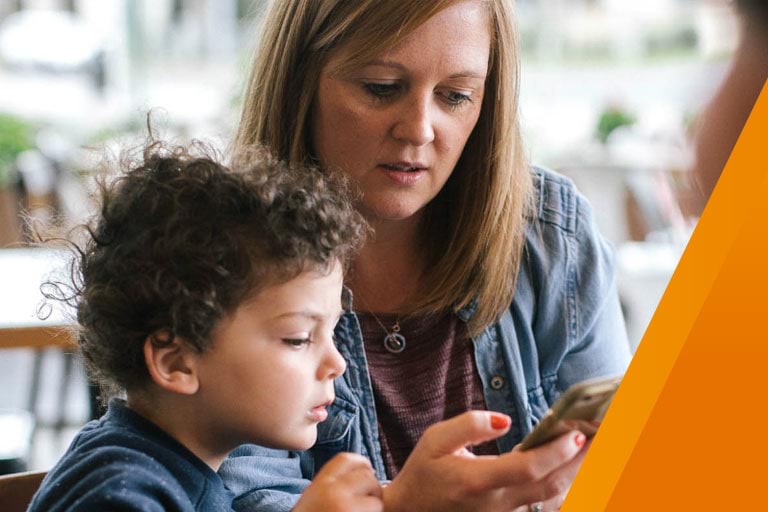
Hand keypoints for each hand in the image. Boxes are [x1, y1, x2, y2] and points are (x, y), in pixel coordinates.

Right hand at [294, 452, 382, 511]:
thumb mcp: (312, 499)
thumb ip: (332, 486)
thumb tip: (365, 472)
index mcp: (320, 484)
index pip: (346, 460)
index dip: (361, 464)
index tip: (367, 472)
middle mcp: (332, 492)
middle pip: (367, 477)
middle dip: (373, 489)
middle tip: (370, 502)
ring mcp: (345, 508)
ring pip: (377, 501)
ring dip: (374, 509)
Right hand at [382, 411, 587, 511]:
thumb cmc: (425, 473)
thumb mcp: (435, 440)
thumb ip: (469, 425)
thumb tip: (503, 419)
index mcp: (476, 481)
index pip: (525, 469)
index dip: (553, 453)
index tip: (575, 432)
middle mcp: (496, 503)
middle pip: (550, 484)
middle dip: (581, 459)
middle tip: (605, 432)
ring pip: (553, 497)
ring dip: (579, 472)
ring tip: (600, 444)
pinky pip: (544, 503)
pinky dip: (565, 484)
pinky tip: (578, 465)